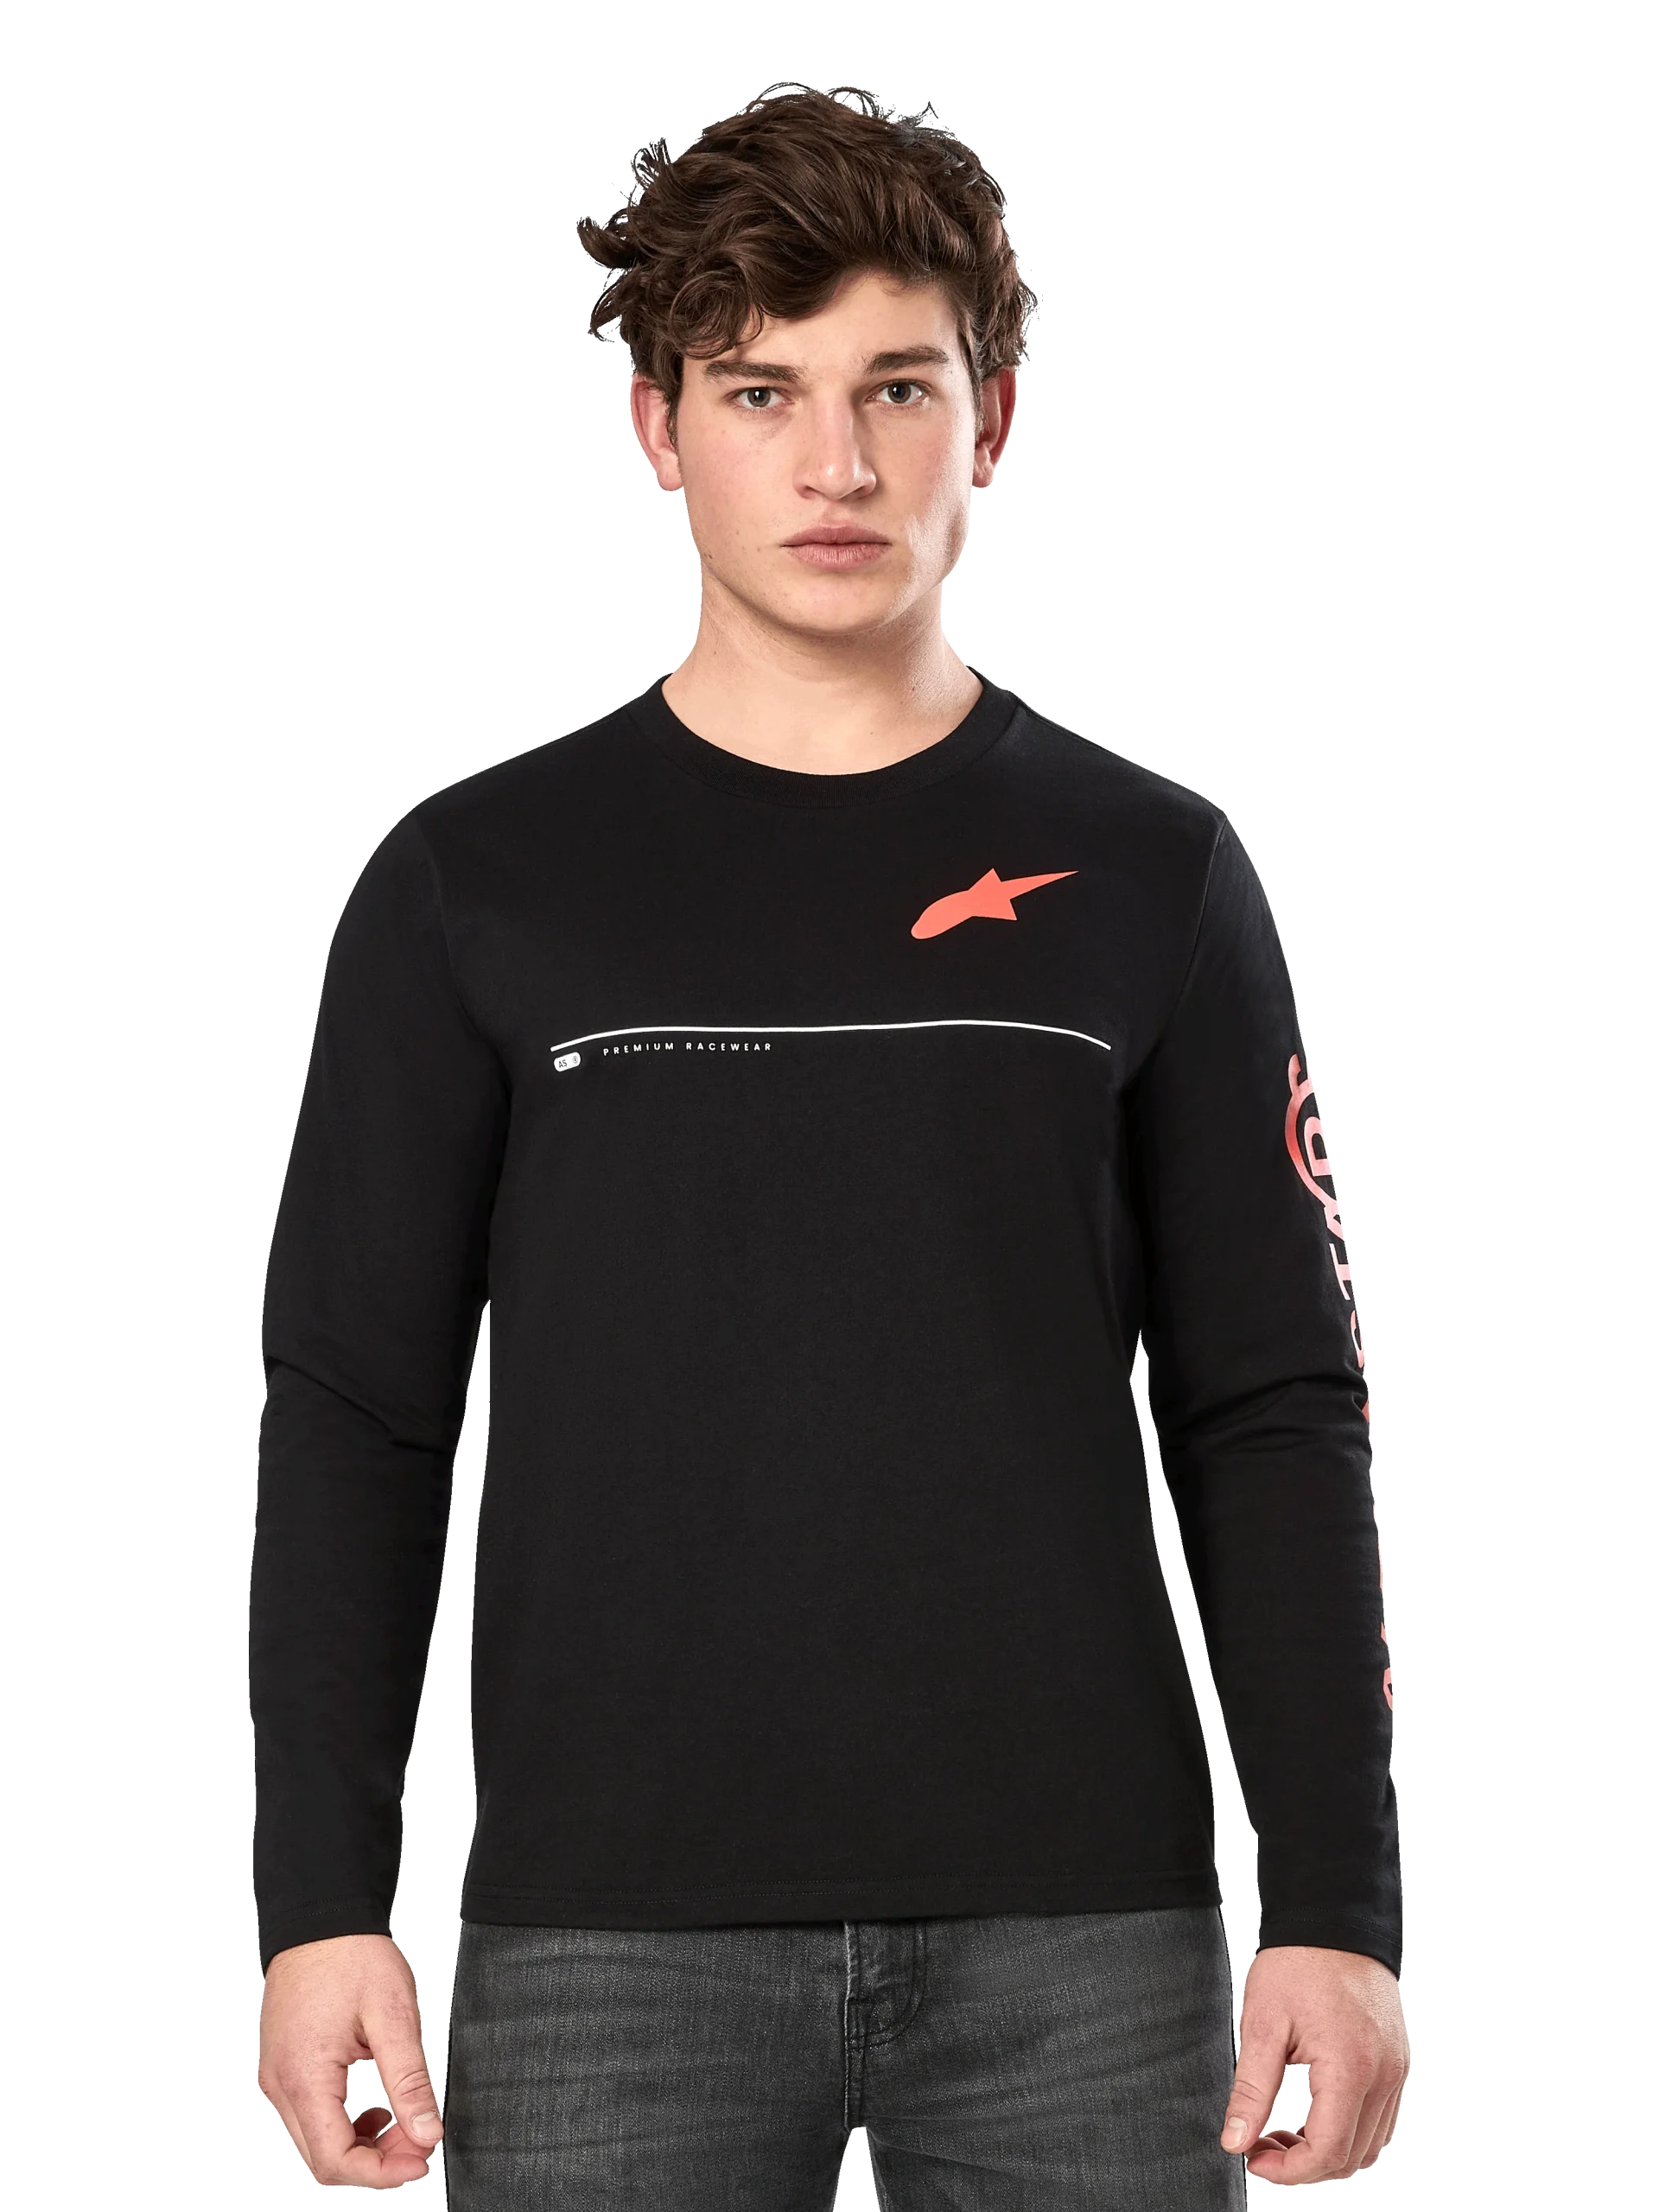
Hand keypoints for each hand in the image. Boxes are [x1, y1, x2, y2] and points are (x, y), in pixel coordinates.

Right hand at [257, 1932, 445, 2188]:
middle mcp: (281, 2085)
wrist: (321, 1919)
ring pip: (316, 2141)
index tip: (421, 2161)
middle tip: (419, 2139)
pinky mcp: (283, 2068)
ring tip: (403, 2121)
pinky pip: (310, 2116)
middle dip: (376, 2161)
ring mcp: (277, 2078)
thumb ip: (409, 2079)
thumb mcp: (392, 2014)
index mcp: (305, 2077)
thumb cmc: (352, 1955)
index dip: (382, 2174)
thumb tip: (428, 2132)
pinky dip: (345, 2123)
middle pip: (323, 2159)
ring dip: (362, 2144)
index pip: (336, 2161)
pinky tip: (376, 2108)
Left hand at [1220, 1944, 1407, 2184]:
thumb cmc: (1298, 1963)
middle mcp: (1384, 2076)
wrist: (1334, 1921)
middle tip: (1262, 2146)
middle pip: (1352, 2157)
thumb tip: (1235, 2141)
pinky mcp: (1396, 2062)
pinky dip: (1347, 2131)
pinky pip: (1379, 2119)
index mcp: (1350, 2068)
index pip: (1326, 2151)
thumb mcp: (1263, 2023)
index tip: (1253, 2158)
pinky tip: (1312, 2115)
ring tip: (1283, 2133)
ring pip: (1370, 2144)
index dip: (1287, 2170)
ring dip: (1327, 2152)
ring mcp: (1396, 2070)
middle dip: (1304, 2166)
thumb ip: (1251, 2090)